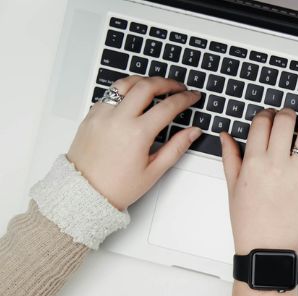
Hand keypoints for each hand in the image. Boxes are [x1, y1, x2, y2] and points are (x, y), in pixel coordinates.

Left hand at [67, 76, 201, 209]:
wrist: (85, 192)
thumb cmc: (117, 186)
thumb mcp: (154, 171)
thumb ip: (176, 147)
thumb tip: (193, 132)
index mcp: (137, 133)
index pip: (168, 106)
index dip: (185, 98)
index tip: (192, 97)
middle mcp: (118, 119)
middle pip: (147, 86)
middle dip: (167, 83)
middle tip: (178, 87)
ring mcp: (102, 114)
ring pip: (125, 83)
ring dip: (144, 81)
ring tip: (155, 85)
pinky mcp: (91, 115)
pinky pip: (110, 94)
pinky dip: (125, 91)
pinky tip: (133, 98)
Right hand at [220, 108, 297, 295]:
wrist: (268, 249)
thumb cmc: (249, 223)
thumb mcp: (232, 188)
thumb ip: (230, 157)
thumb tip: (226, 136)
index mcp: (253, 162)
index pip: (262, 123)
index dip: (266, 114)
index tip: (269, 116)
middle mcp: (276, 164)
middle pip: (285, 122)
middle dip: (287, 113)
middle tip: (288, 115)